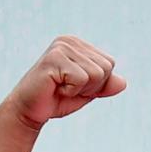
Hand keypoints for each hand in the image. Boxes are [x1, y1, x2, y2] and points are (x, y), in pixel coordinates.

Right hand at [0, 37, 125, 132]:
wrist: (27, 111)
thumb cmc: (56, 99)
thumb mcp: (87, 92)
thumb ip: (105, 86)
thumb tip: (123, 83)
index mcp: (78, 44)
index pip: (109, 63)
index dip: (97, 84)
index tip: (74, 86)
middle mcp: (69, 41)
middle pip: (106, 68)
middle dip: (90, 87)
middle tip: (66, 89)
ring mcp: (61, 47)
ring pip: (96, 75)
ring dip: (80, 90)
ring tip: (60, 88)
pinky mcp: (54, 58)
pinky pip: (82, 79)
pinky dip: (71, 91)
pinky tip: (54, 87)